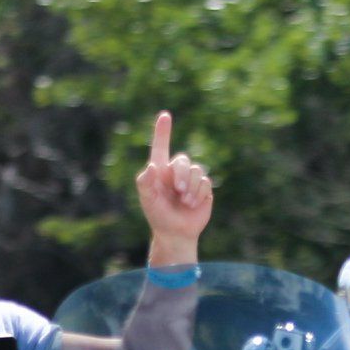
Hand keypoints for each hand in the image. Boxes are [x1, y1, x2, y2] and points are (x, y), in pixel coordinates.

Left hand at [135, 111, 212, 261]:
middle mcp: (175, 172)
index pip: (160, 147)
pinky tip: (192, 204)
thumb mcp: (147, 201)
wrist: (176, 233)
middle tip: (178, 191)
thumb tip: (151, 166)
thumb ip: (145, 183)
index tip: (165, 115)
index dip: (162, 132)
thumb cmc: (158, 216)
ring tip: (185, 201)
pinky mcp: (203, 188)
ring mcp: (190, 179)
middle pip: (182, 160)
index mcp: (159, 171)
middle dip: (181, 174)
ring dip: (190, 187)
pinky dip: (198, 194)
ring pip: (196, 170)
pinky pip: (205, 182)